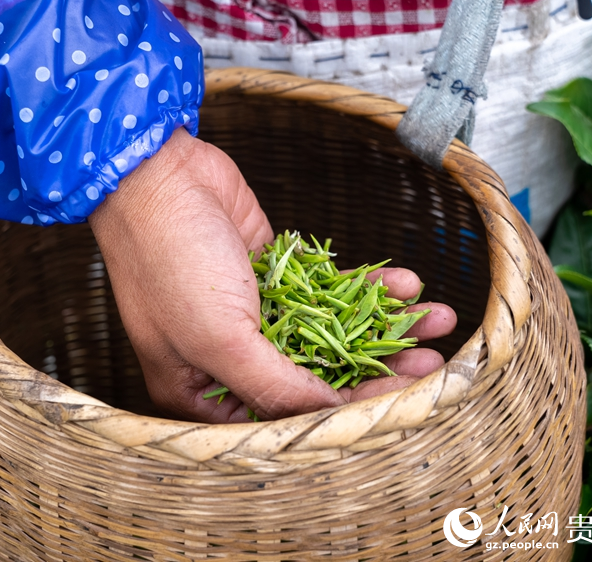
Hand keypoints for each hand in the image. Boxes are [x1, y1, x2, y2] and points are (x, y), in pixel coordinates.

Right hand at [89, 129, 456, 422]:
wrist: (153, 173)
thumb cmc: (169, 262)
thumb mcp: (219, 338)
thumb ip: (275, 386)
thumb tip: (332, 418)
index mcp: (203, 392)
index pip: (287, 418)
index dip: (348, 411)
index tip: (404, 397)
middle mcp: (231, 359)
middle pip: (317, 377)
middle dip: (379, 368)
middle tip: (431, 361)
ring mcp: (253, 315)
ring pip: (332, 332)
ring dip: (385, 324)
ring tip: (437, 318)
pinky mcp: (273, 274)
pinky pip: (329, 290)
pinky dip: (366, 287)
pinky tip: (405, 283)